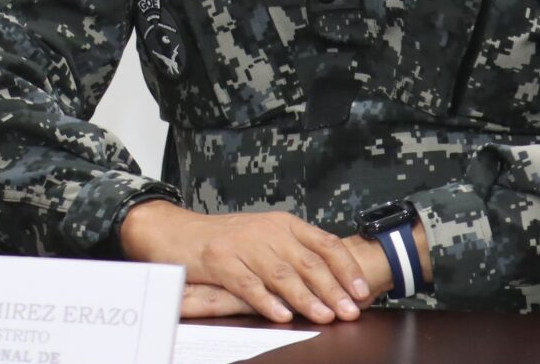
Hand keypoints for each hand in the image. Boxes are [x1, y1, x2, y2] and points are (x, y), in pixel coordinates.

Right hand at [179, 224, 425, 318]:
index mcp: (284, 224)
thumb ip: (295, 253)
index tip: (362, 290)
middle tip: (350, 310)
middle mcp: (268, 231)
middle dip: (333, 289)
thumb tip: (334, 280)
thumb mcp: (265, 237)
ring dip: (306, 298)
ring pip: (282, 274)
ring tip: (324, 315)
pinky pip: (249, 285)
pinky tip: (282, 316)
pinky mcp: (221, 261)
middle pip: (308, 261)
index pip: (324, 243)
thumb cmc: (226, 239)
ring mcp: (244, 245)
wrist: (177, 231)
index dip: (345, 267)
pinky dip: (267, 302)